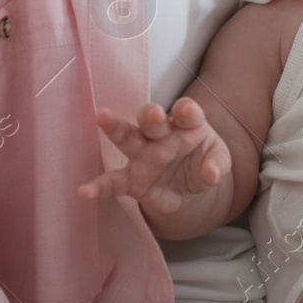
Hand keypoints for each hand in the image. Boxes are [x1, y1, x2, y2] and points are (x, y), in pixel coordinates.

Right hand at [75, 98, 230, 221]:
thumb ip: (217, 165)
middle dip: (151, 115)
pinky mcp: (132, 179)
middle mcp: (161, 134)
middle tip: (154, 115)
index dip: (187, 111)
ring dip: (115, 127)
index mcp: (186, 124)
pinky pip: (113, 181)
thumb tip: (212, 174)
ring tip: (102, 116)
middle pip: (151, 119)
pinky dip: (98, 187)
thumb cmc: (204, 162)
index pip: (186, 112)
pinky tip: (84, 191)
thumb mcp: (219, 162)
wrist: (191, 187)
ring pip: (127, 137)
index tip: (187, 111)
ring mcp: (143, 154)